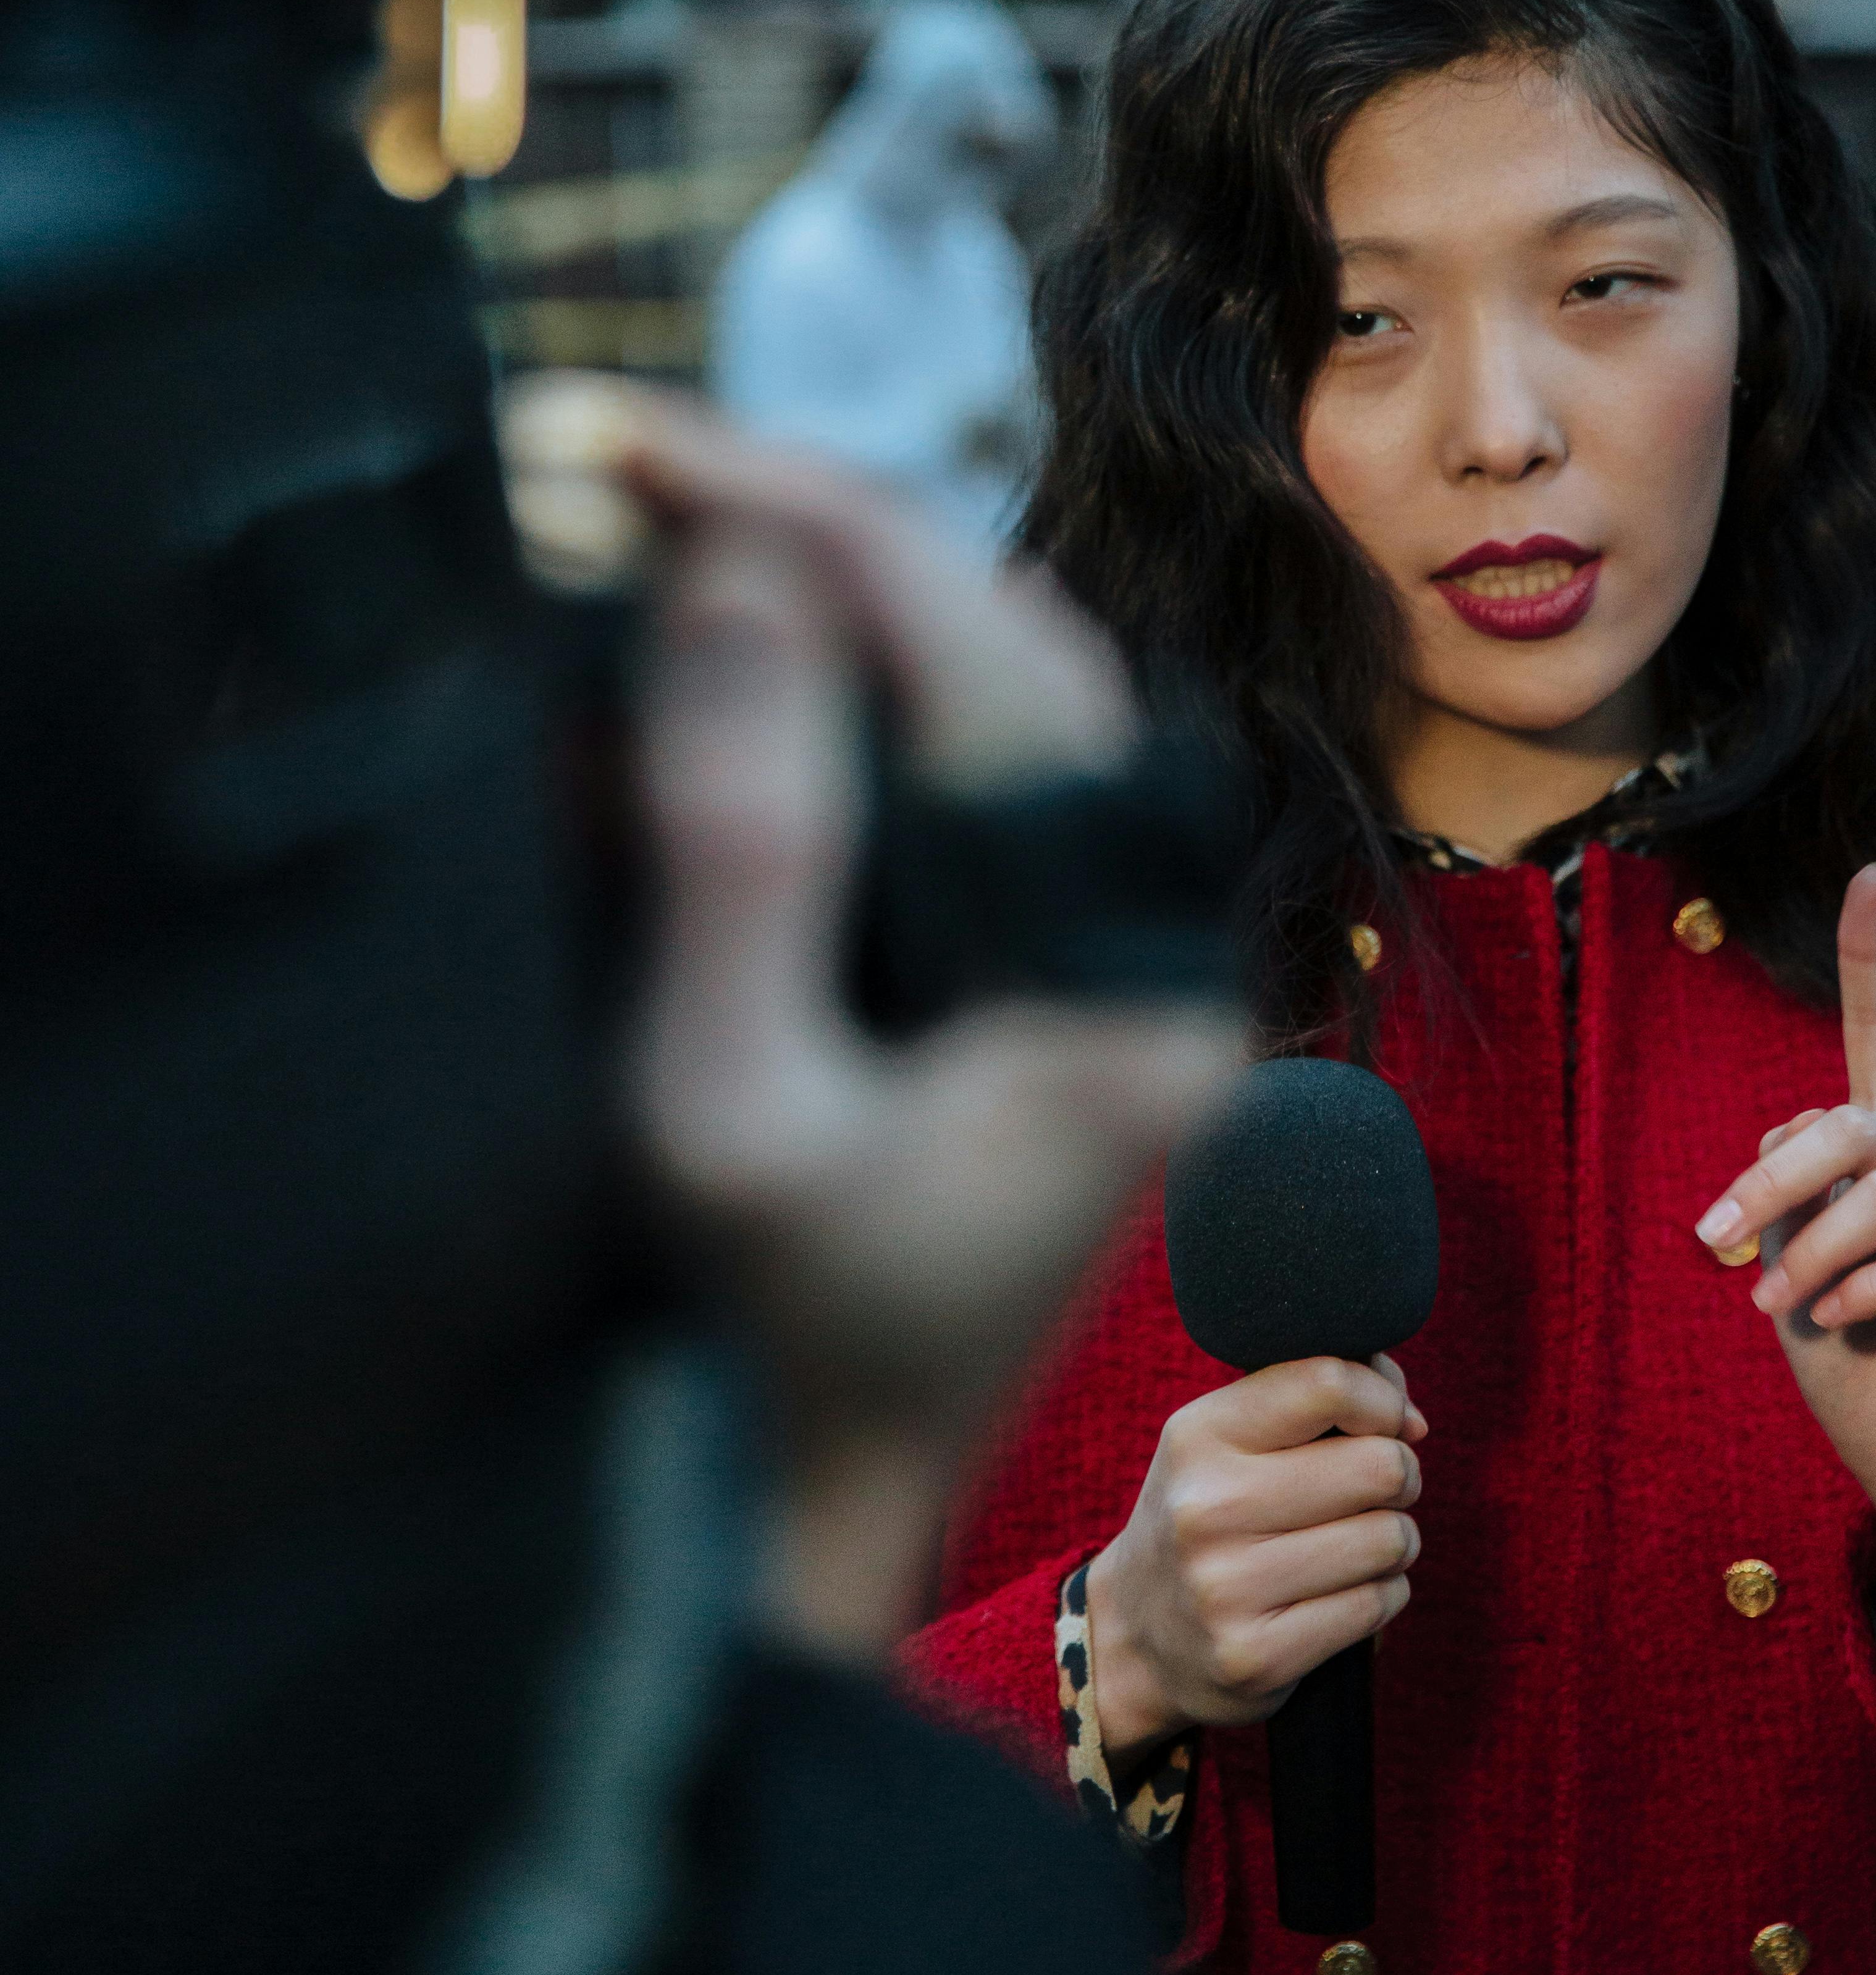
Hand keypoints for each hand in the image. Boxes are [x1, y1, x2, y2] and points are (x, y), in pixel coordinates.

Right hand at [544, 387, 1238, 1650]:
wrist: (799, 1525)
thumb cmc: (756, 1358)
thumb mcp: (719, 1105)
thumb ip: (741, 839)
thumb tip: (738, 570)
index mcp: (1124, 985)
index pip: (988, 662)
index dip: (806, 520)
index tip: (635, 449)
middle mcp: (1148, 946)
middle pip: (1005, 646)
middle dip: (812, 530)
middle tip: (628, 462)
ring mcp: (1096, 952)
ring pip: (980, 689)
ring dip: (824, 595)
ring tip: (660, 521)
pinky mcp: (1026, 966)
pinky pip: (948, 767)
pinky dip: (835, 689)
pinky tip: (724, 645)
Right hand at [1084, 1357, 1426, 1763]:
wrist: (1135, 1636)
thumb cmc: (1211, 1515)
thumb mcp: (1227, 1441)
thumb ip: (1314, 1402)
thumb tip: (1411, 1419)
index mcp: (1199, 1436)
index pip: (1327, 1383)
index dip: (1384, 1399)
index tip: (1389, 1423)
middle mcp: (1207, 1507)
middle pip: (1379, 1466)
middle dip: (1400, 1476)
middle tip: (1379, 1491)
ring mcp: (1228, 1588)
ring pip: (1388, 1538)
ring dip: (1397, 1541)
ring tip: (1362, 1545)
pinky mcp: (1257, 1656)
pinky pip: (1377, 1604)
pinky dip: (1383, 1593)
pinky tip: (1344, 1591)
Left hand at [1694, 864, 1875, 1694]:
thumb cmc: (1849, 1360)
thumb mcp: (1792, 1265)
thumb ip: (1789, 1197)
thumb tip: (1781, 1149)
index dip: (1873, 959)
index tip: (1867, 877)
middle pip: (1857, 1128)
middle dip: (1775, 1179)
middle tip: (1716, 1241)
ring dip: (1814, 1251)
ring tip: (1778, 1303)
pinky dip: (1870, 1290)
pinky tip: (1838, 1322)